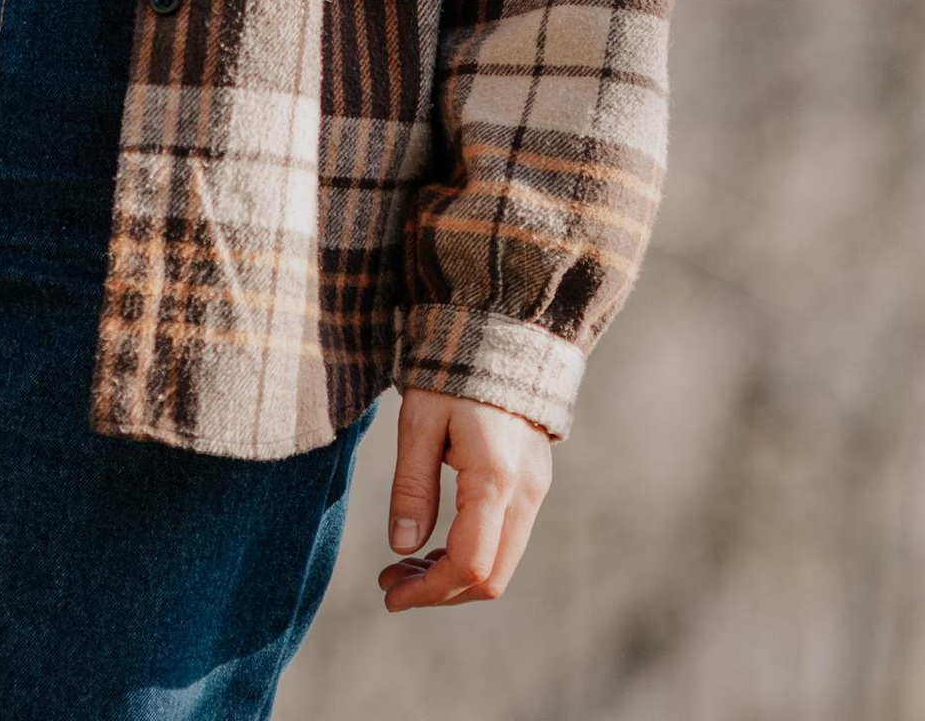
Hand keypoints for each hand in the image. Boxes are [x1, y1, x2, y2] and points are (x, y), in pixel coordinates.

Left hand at [376, 389, 551, 611]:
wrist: (502, 330)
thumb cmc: (453, 368)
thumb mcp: (419, 421)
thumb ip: (412, 485)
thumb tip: (402, 547)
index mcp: (494, 478)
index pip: (469, 564)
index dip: (429, 593)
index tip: (389, 595)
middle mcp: (525, 493)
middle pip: (490, 576)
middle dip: (440, 592)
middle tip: (391, 583)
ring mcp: (535, 490)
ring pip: (501, 563)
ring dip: (454, 576)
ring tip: (405, 567)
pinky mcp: (534, 483)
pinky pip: (507, 540)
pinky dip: (472, 554)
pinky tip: (435, 545)